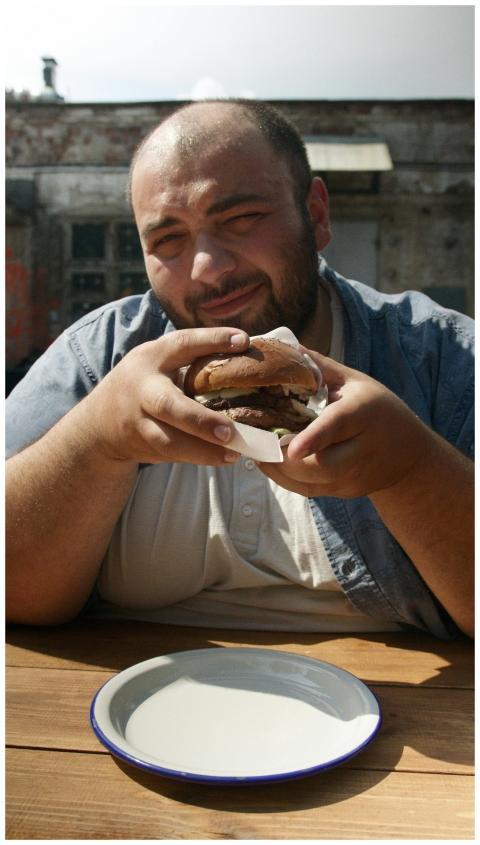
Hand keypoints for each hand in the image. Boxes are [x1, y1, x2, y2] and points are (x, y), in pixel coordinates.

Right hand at [78, 327, 249, 465]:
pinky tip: (223, 458)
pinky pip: (172, 454)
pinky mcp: (142, 445)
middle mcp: (142, 389)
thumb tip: (245, 351)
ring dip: (202, 449)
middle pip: (167, 405)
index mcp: (151, 358)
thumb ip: (192, 358)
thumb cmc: (145, 384)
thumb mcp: (159, 362)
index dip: (212, 340)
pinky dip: (198, 457)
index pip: (182, 344)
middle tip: (230, 432)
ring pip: (168, 440)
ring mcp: (139, 421)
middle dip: (199, 420)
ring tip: (234, 452)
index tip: (243, 341)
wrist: (99, 422)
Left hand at [257, 351, 432, 498]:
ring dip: (278, 470)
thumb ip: (321, 368)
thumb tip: (288, 347)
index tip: (291, 448)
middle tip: (256, 443)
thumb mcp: (355, 382)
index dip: (314, 439)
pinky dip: (284, 479)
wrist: (410, 456)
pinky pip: (308, 491)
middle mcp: (361, 450)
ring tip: (256, 451)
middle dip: (285, 460)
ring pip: (310, 483)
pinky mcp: (344, 492)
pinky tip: (268, 463)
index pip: (337, 427)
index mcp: (363, 413)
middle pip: (322, 465)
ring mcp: (353, 476)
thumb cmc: (378, 409)